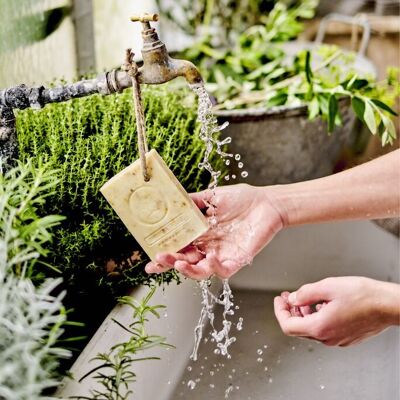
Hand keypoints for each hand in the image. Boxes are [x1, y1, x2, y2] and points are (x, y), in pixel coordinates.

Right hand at [145, 184, 283, 278]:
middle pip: (184, 261)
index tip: (149, 253)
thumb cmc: (241, 199)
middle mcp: (208, 247)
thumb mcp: (212, 197)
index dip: (164, 251)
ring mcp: (221, 255)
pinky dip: (214, 267)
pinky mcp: (237, 260)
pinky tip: (210, 257)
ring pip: (200, 270)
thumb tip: (172, 199)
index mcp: (200, 234)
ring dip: (187, 269)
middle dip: (169, 263)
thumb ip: (193, 201)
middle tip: (157, 260)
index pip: (178, 246)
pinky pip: (222, 270)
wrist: (267, 203)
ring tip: (177, 262)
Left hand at [274, 277, 399, 346]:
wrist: (388, 305)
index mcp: (320, 327)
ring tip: (305, 298)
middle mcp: (327, 338)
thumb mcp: (327, 286)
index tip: (278, 300)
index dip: (279, 311)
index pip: (288, 325)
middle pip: (298, 328)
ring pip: (311, 328)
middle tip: (288, 296)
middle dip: (290, 310)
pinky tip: (321, 304)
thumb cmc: (363, 295)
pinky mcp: (346, 337)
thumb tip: (293, 299)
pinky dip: (316, 317)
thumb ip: (305, 293)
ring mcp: (337, 339)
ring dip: (304, 313)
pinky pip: (324, 329)